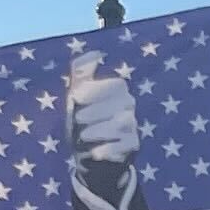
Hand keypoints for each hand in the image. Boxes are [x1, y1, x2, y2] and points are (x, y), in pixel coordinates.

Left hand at [64, 53, 141, 169]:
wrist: (88, 156)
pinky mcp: (133, 146)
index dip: (96, 89)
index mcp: (118, 91)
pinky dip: (108, 149)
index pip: (116, 85)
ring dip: (100, 130)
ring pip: (123, 123)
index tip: (75, 98)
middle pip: (121, 103)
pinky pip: (125, 145)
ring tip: (83, 136)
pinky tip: (94, 152)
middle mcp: (129, 106)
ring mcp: (133, 126)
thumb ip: (81, 72)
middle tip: (77, 120)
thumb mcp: (76, 95)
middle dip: (95, 111)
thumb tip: (96, 53)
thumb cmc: (82, 121)